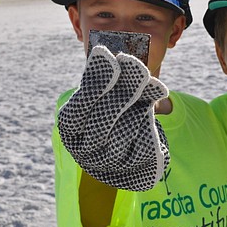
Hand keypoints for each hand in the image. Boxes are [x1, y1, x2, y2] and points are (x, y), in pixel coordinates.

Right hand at [57, 45, 169, 191]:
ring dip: (139, 105)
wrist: (132, 135)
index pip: (77, 110)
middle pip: (101, 124)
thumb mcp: (104, 88)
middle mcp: (84, 151)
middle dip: (121, 92)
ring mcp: (108, 164)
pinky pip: (143, 147)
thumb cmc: (112, 102)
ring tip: (150, 82)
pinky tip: (156, 98)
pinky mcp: (132, 171)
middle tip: (137, 66)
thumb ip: (101, 76)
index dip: (94, 84)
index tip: (110, 57)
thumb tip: (104, 55)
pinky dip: (150, 121)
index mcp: (70, 130)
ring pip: (123, 135)